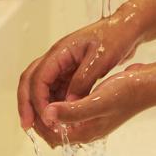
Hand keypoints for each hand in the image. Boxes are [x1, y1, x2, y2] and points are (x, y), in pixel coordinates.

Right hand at [17, 11, 140, 145]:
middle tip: (27, 126)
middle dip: (27, 103)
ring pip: (42, 86)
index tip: (43, 119)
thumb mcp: (100, 60)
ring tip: (43, 126)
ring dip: (40, 105)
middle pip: (31, 81)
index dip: (37, 100)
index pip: (38, 77)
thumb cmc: (116, 37)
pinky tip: (59, 117)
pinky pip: (56, 88)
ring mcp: (64, 64)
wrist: (127, 28)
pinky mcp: (72, 70)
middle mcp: (58, 57)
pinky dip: (54, 102)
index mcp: (61, 51)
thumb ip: (83, 82)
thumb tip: (68, 104)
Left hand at [42, 62, 154, 143]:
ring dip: (51, 109)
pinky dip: (62, 103)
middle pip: (55, 130)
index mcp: (85, 133)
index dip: (38, 122)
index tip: (32, 105)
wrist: (147, 84)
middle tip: (34, 98)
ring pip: (63, 120)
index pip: (52, 136)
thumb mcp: (97, 100)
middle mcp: (86, 130)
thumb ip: (72, 110)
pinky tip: (61, 87)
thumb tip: (48, 114)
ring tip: (44, 92)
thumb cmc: (125, 92)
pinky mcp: (96, 109)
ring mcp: (92, 120)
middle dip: (42, 117)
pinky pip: (72, 110)